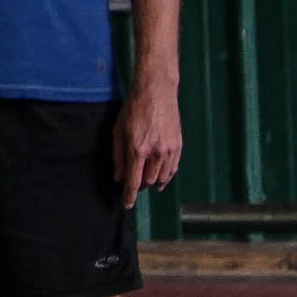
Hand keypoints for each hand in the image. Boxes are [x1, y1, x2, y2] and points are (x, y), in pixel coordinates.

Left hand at [114, 73, 180, 202]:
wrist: (156, 91)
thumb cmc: (133, 108)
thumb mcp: (118, 130)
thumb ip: (118, 156)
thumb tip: (118, 177)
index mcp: (137, 149)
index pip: (133, 180)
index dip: (129, 195)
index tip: (127, 204)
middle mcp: (155, 153)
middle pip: (149, 181)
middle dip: (141, 185)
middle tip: (134, 183)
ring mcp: (169, 150)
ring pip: (163, 177)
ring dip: (154, 182)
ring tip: (148, 181)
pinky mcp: (178, 146)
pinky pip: (173, 169)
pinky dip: (166, 176)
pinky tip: (161, 177)